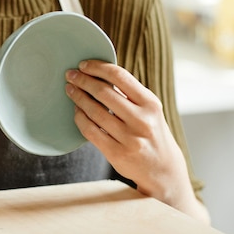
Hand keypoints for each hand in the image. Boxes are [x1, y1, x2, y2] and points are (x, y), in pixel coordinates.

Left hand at [65, 60, 195, 212]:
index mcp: (151, 103)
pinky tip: (76, 111)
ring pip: (94, 112)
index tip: (84, 64)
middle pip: (104, 92)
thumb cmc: (152, 133)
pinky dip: (80, 118)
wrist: (163, 169)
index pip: (120, 76)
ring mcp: (129, 138)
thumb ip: (130, 94)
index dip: (97, 67)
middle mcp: (142, 120)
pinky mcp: (116, 154)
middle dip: (83, 80)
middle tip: (70, 75)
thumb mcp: (150, 111)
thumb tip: (99, 73)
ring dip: (78, 98)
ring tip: (70, 90)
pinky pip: (90, 131)